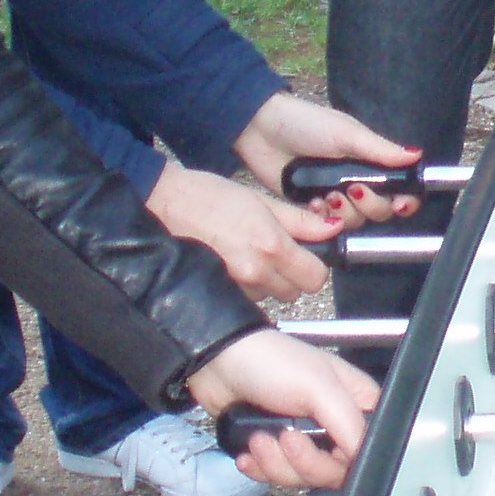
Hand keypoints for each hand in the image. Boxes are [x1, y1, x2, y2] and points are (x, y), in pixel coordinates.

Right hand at [144, 162, 334, 301]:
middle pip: (294, 292)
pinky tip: (233, 265)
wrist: (161, 205)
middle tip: (277, 252)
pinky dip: (246, 287)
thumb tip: (333, 228)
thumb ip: (300, 221)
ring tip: (249, 254)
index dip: (316, 266)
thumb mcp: (261, 200)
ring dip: (267, 282)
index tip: (308, 255)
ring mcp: (233, 287)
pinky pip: (246, 299)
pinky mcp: (217, 294)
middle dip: (292, 276)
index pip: (315, 278)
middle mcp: (253, 272)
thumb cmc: (208, 196)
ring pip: (269, 296)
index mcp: (270, 245)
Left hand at [187, 329, 380, 490]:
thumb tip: (363, 457)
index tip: (325, 449)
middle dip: (302, 461)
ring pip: (304, 476)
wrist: (219, 362)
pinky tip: (250, 451)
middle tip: (285, 438)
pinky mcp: (278, 448)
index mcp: (355, 402)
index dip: (346, 459)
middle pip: (334, 470)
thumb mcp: (319, 387)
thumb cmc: (270, 362)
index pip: (367, 448)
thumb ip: (349, 423)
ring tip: (259, 439)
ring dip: (275, 463)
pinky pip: (277, 476)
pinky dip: (261, 468)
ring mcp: (306, 437)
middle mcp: (334, 423)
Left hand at [233, 91, 421, 222]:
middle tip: (352, 190)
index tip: (399, 203)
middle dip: (371, 206)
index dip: (404, 201)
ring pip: (354, 222)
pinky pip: (325, 226)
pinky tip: (313, 202)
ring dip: (345, 213)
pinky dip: (323, 218)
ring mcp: (333, 196)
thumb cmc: (307, 123)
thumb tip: (417, 155)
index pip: (398, 189)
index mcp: (370, 162)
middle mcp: (355, 182)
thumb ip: (380, 150)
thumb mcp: (347, 134)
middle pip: (379, 211)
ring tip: (328, 196)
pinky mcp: (310, 209)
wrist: (261, 130)